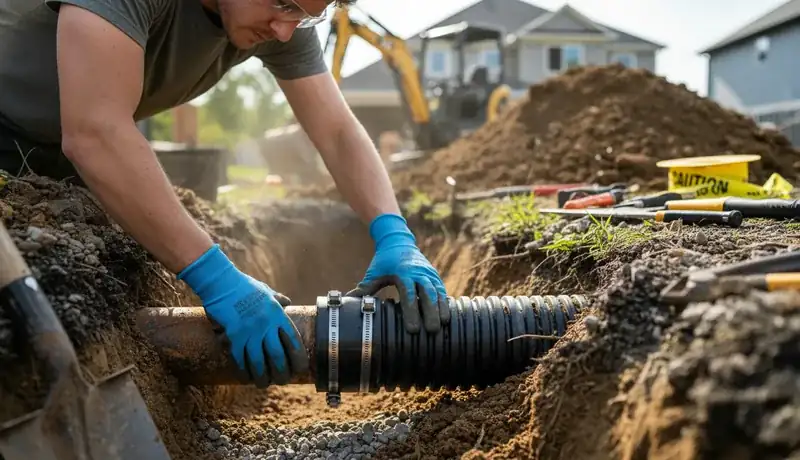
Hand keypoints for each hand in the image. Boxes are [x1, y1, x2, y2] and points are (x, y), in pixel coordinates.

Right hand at [178, 244, 307, 385]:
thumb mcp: (266, 291)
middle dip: (282, 372)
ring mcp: (249, 332)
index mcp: (277, 314)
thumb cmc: (244, 286)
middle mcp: (266, 325)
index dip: (298, 358)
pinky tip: (247, 378)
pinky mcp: (233, 336)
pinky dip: (244, 371)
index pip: (293, 341)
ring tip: (265, 384)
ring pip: (259, 362)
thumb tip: (288, 303)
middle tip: (283, 381)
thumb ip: (278, 300)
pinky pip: (240, 359)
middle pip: (277, 356)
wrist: (221, 283)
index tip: (301, 369)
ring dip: (262, 377)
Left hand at [348, 214, 449, 333]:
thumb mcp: (375, 272)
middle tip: (432, 330)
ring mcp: (429, 273)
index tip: (412, 329)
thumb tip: (348, 301)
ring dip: (441, 309)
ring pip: (438, 292)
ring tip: (443, 325)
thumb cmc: (385, 260)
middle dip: (431, 312)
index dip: (411, 311)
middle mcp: (419, 272)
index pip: (409, 293)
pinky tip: (447, 317)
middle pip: (428, 293)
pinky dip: (445, 303)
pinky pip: (442, 290)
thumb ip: (365, 288)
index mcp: (403, 272)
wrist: (399, 241)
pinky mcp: (435, 275)